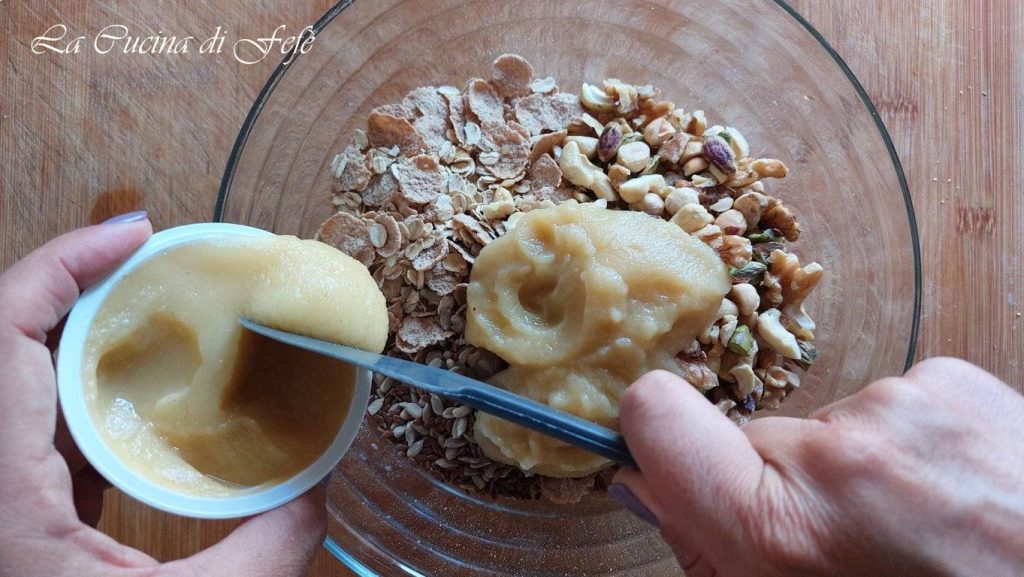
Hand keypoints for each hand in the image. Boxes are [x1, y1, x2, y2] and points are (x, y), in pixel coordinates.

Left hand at [0, 214, 326, 576]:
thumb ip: (269, 549)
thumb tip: (320, 487)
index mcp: (0, 492)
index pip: (5, 337)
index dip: (60, 265)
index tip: (137, 235)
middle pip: (11, 344)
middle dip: (82, 288)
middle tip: (160, 266)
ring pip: (21, 383)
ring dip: (81, 337)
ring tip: (155, 316)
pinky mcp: (12, 512)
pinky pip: (36, 427)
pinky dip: (81, 394)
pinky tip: (136, 402)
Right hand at [612, 360, 1023, 576]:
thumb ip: (715, 549)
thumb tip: (654, 484)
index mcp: (788, 529)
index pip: (655, 419)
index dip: (649, 433)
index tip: (661, 451)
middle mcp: (843, 453)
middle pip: (760, 443)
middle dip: (787, 485)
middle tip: (851, 544)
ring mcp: (905, 408)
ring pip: (835, 431)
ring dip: (864, 473)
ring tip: (929, 532)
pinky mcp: (954, 382)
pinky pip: (896, 411)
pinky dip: (917, 450)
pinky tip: (961, 499)